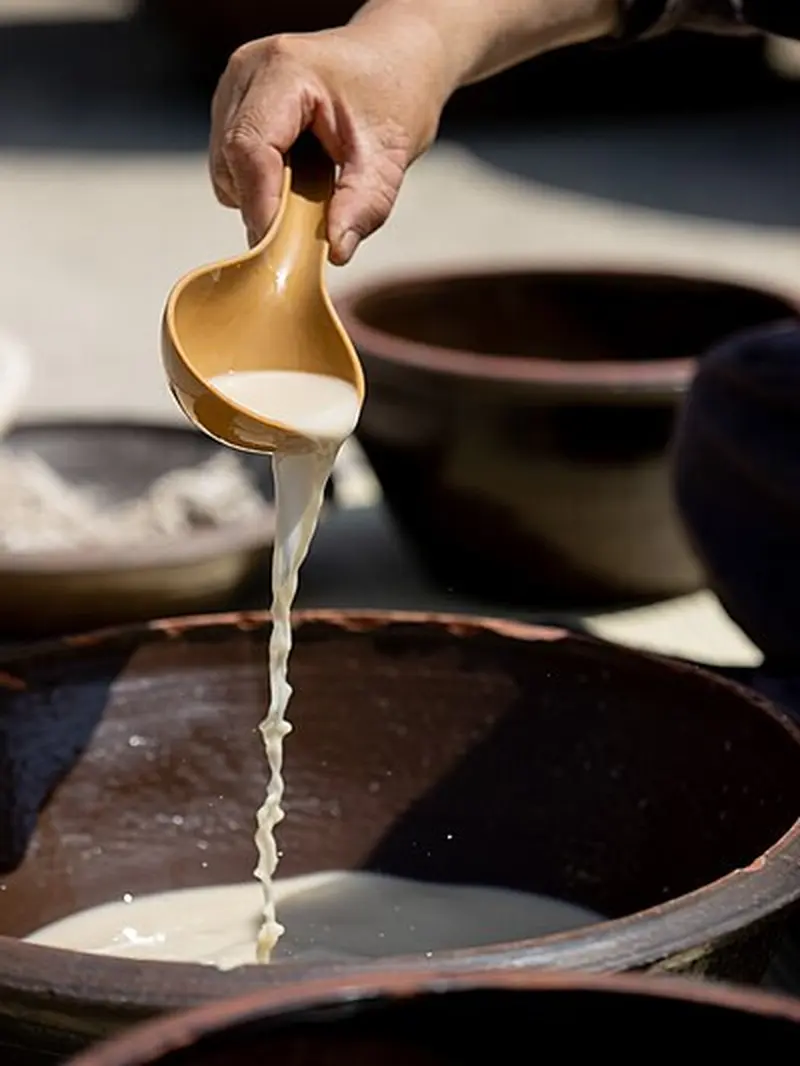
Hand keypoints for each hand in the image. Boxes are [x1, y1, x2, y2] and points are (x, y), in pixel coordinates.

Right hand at [209, 25, 447, 263]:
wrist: (393, 60)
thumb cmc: (393, 95)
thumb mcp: (388, 157)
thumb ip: (363, 206)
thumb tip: (336, 252)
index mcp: (282, 70)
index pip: (250, 148)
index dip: (262, 205)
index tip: (282, 252)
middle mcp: (246, 73)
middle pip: (231, 164)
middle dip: (264, 208)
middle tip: (308, 232)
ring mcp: (234, 89)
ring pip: (226, 171)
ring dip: (263, 198)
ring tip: (311, 190)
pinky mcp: (234, 108)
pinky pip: (232, 167)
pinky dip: (261, 187)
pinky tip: (298, 176)